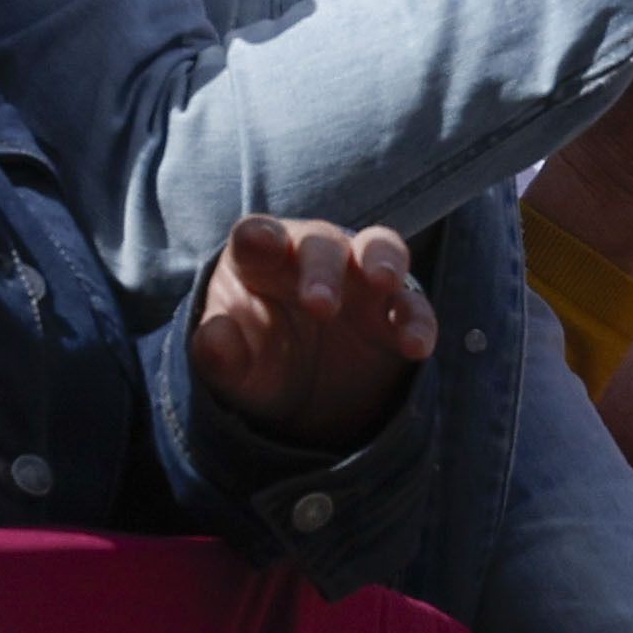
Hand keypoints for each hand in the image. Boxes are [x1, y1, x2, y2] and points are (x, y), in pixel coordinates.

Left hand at [188, 215, 436, 449]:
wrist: (304, 395)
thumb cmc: (258, 362)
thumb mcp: (232, 370)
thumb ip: (219, 355)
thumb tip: (215, 335)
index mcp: (261, 262)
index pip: (257, 237)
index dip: (259, 238)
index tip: (259, 245)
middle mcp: (313, 260)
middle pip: (319, 244)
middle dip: (322, 268)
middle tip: (320, 305)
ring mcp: (361, 282)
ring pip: (379, 248)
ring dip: (383, 260)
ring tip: (384, 283)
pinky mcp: (396, 313)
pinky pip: (414, 305)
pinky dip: (417, 321)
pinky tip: (414, 346)